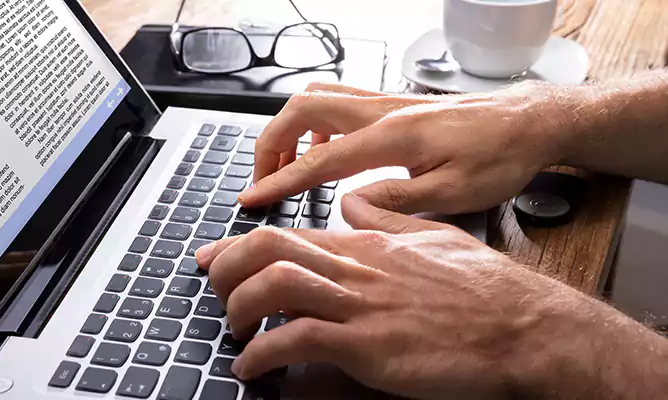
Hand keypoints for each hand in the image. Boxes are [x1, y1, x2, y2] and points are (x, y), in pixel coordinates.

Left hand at [195, 194, 621, 398]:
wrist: (522, 327)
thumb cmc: (483, 289)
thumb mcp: (433, 239)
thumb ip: (386, 220)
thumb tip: (352, 204)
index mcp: (367, 245)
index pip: (289, 233)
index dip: (239, 244)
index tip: (212, 257)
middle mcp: (357, 268)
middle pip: (270, 249)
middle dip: (228, 267)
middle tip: (215, 290)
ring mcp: (362, 305)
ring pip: (276, 286)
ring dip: (239, 307)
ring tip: (232, 329)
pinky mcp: (370, 344)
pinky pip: (299, 340)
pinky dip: (263, 354)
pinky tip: (253, 368)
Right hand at [239, 82, 578, 213]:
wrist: (528, 123)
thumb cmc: (499, 157)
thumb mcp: (454, 194)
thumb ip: (397, 199)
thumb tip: (349, 203)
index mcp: (392, 137)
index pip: (318, 160)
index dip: (279, 181)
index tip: (251, 198)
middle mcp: (382, 111)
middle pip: (301, 109)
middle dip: (270, 143)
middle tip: (262, 178)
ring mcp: (386, 102)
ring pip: (316, 98)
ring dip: (289, 128)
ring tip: (284, 164)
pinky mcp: (393, 104)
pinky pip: (338, 101)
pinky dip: (315, 123)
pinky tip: (324, 149)